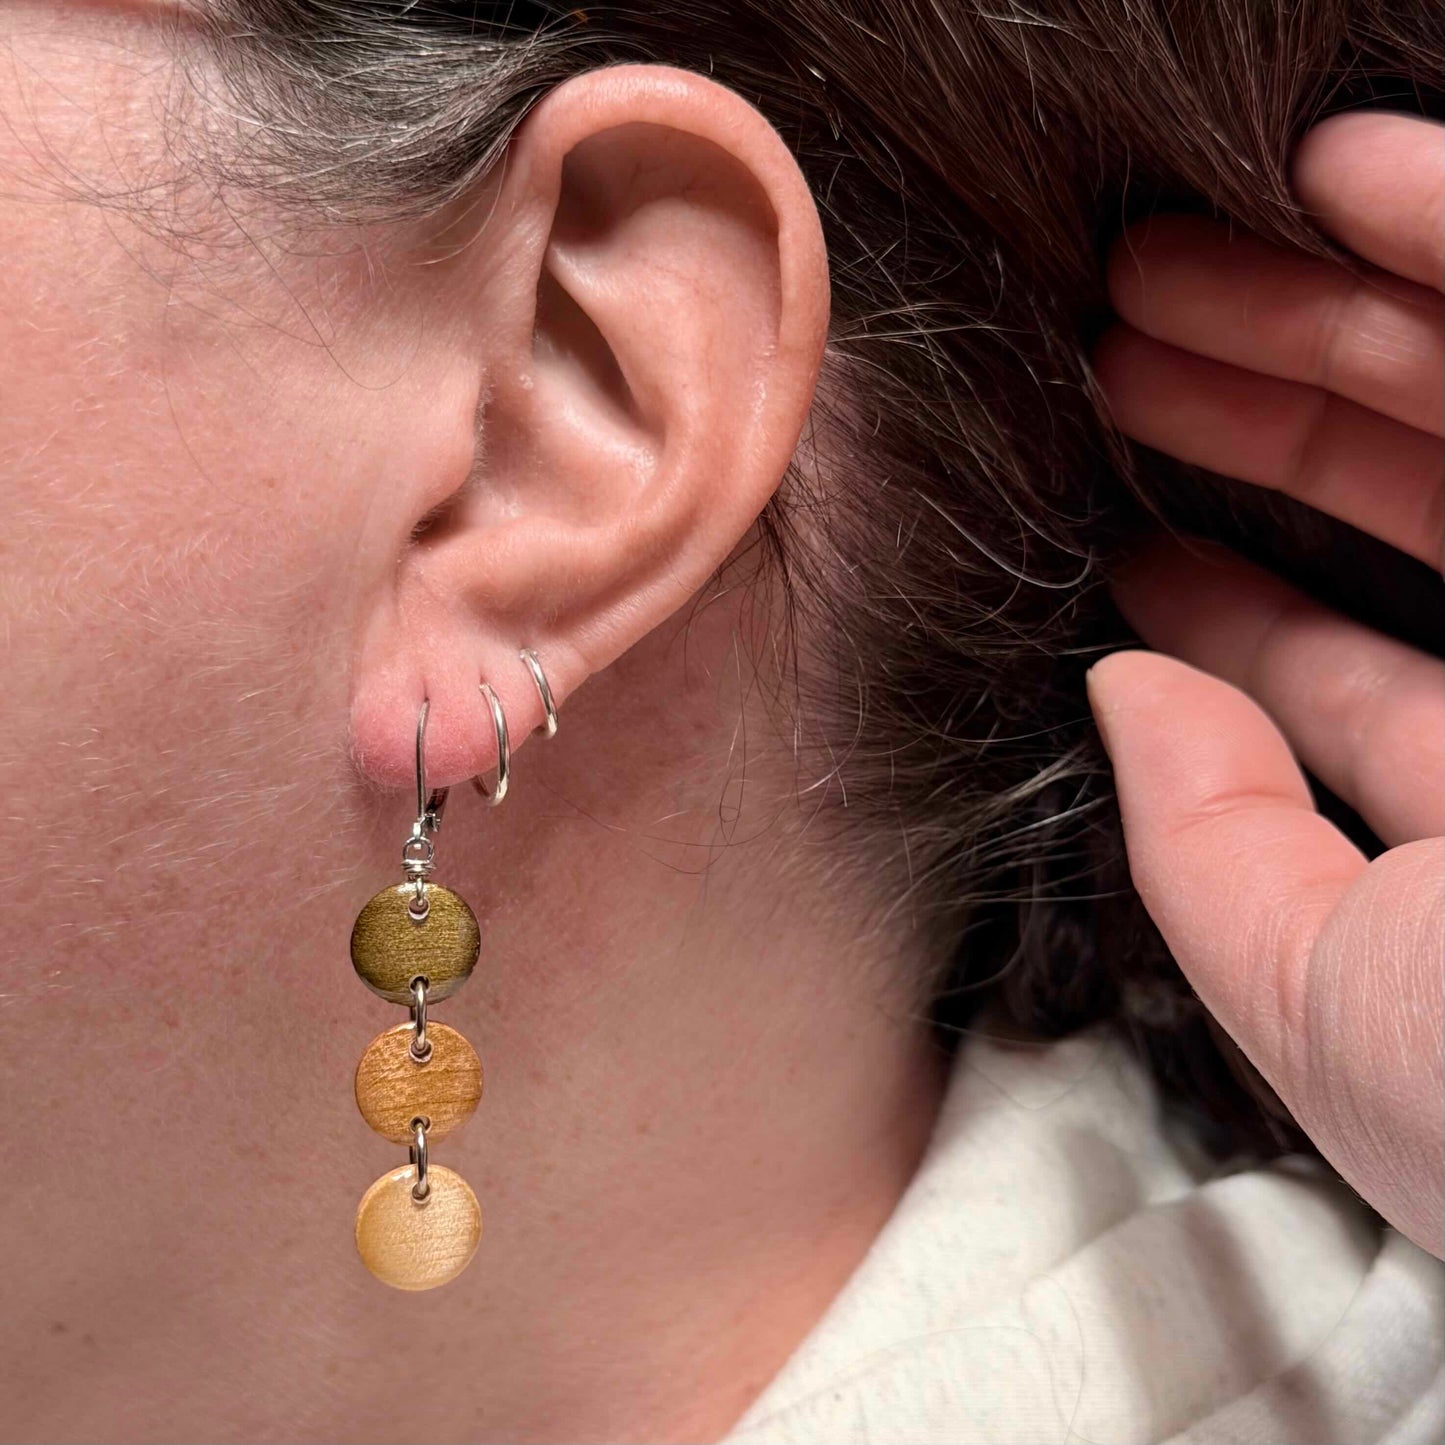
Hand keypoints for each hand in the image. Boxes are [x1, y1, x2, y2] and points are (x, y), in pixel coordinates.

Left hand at [1090, 111, 1443, 1257]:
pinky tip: (1338, 167)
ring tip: (1154, 271)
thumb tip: (1116, 692)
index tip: (1118, 549)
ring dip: (1320, 314)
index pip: (1348, 680)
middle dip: (1253, 420)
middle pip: (1407, 509)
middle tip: (1109, 363)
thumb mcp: (1331, 1001)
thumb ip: (1209, 850)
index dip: (1233, 603)